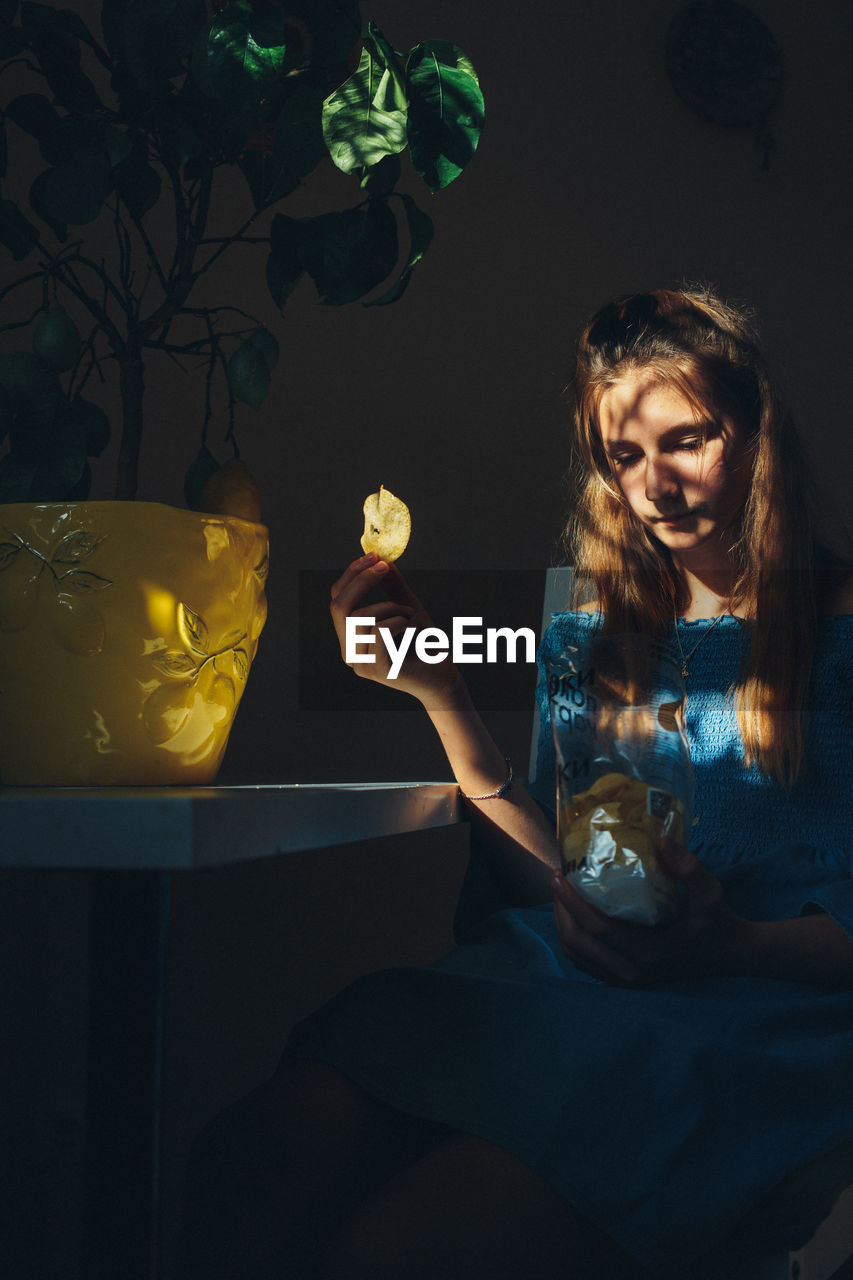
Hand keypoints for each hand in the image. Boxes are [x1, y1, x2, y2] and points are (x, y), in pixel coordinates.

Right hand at [329, 553, 458, 703]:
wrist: (444, 677)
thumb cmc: (425, 645)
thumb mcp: (406, 608)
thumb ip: (392, 587)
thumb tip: (380, 559)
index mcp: (351, 639)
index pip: (337, 602)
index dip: (351, 576)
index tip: (373, 556)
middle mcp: (349, 653)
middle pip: (339, 607)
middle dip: (361, 580)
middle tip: (384, 565)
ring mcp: (361, 664)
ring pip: (362, 617)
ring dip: (391, 607)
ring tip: (410, 616)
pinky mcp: (377, 669)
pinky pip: (380, 630)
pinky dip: (399, 621)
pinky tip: (413, 630)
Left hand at [551, 838, 747, 985]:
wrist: (731, 955)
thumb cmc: (718, 922)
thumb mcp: (711, 892)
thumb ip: (689, 868)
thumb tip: (662, 840)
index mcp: (648, 953)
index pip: (596, 929)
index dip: (572, 902)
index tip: (558, 875)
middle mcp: (632, 972)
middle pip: (578, 943)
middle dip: (560, 910)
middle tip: (557, 879)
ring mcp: (628, 979)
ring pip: (577, 955)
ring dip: (563, 924)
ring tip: (562, 894)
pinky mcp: (626, 979)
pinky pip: (586, 962)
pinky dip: (574, 939)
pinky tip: (575, 914)